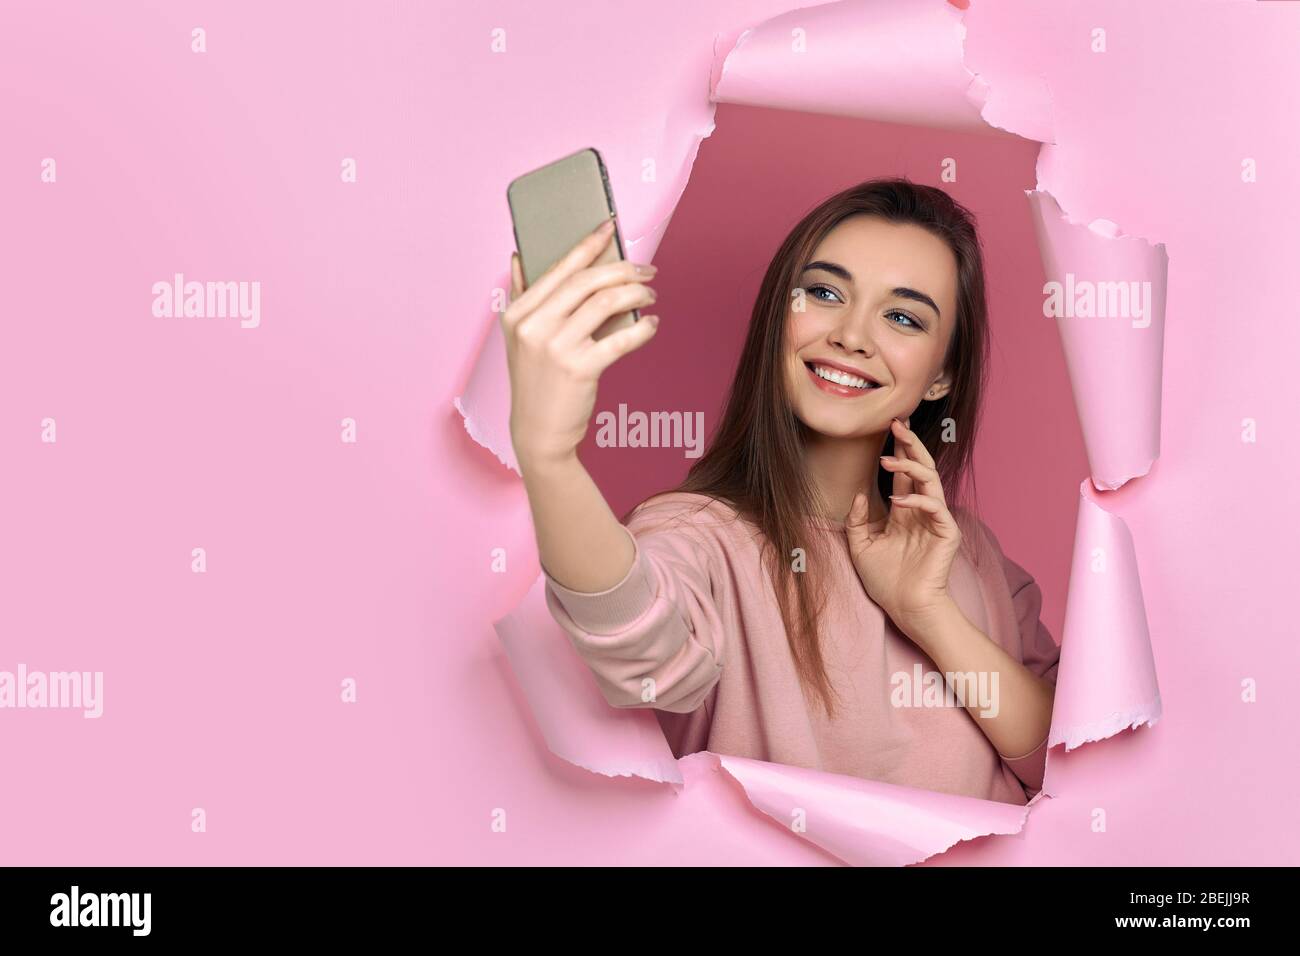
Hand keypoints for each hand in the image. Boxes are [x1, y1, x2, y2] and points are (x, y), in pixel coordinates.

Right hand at [501, 219, 659, 470]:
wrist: (539, 433)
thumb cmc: (536, 383)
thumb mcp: (518, 338)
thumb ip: (520, 296)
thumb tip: (520, 256)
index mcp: (518, 313)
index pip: (559, 268)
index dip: (588, 244)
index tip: (611, 227)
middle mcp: (533, 326)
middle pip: (586, 282)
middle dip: (623, 269)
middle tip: (647, 270)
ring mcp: (555, 348)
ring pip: (605, 303)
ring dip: (636, 295)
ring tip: (651, 297)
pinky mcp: (579, 369)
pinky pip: (621, 339)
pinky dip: (642, 330)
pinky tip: (652, 326)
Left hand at [845, 416, 961, 635]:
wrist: (904, 607)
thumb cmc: (885, 581)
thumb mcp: (860, 547)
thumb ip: (857, 520)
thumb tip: (860, 494)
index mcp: (905, 511)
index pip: (903, 474)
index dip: (898, 450)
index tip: (888, 427)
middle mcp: (922, 510)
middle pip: (920, 468)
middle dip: (910, 444)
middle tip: (897, 423)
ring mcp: (936, 519)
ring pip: (931, 480)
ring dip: (911, 466)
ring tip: (889, 460)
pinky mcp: (947, 532)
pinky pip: (936, 507)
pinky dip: (918, 499)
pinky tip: (898, 500)